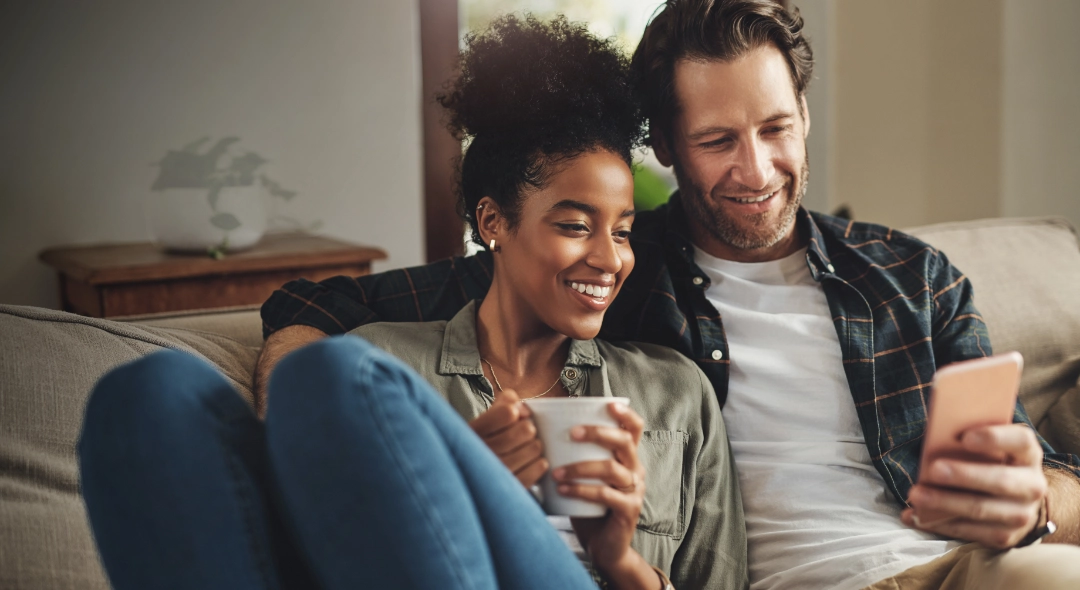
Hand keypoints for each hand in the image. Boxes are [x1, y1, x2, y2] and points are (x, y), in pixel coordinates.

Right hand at [469, 388, 547, 487]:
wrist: (471, 475)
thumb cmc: (485, 441)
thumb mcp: (487, 418)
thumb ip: (505, 403)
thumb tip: (524, 409)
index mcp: (474, 431)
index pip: (508, 413)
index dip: (516, 412)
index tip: (513, 417)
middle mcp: (482, 452)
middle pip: (526, 430)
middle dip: (528, 430)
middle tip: (522, 435)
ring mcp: (496, 472)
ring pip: (534, 449)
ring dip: (534, 447)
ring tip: (524, 449)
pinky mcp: (509, 486)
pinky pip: (537, 469)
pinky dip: (539, 464)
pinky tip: (531, 462)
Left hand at [557, 402, 647, 577]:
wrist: (604, 547)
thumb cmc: (589, 505)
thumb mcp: (585, 476)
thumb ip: (574, 455)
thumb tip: (538, 427)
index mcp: (627, 457)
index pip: (635, 428)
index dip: (626, 414)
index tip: (608, 404)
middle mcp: (636, 470)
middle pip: (624, 442)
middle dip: (598, 433)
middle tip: (572, 433)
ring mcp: (634, 490)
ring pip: (611, 468)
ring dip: (580, 467)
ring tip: (556, 472)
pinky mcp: (628, 510)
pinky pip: (605, 495)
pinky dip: (582, 490)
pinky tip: (563, 490)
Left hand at [903, 424, 1047, 548]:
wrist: (1015, 502)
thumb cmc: (991, 463)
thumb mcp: (990, 448)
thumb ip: (970, 439)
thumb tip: (937, 435)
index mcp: (1028, 454)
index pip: (1020, 440)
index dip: (995, 438)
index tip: (965, 437)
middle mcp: (1031, 485)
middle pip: (1001, 480)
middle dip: (964, 475)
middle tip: (933, 469)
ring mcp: (1021, 514)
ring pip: (981, 509)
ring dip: (944, 502)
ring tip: (916, 494)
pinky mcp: (1004, 536)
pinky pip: (970, 532)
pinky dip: (939, 523)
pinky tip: (915, 516)